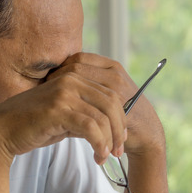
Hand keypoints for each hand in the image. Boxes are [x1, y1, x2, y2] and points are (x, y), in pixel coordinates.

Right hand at [0, 53, 162, 165]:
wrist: (1, 131)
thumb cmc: (31, 125)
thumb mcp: (63, 116)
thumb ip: (84, 115)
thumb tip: (109, 127)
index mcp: (73, 76)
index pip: (109, 94)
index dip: (121, 118)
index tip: (121, 139)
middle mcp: (70, 79)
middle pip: (112, 103)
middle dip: (119, 129)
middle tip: (119, 151)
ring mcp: (64, 92)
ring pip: (102, 116)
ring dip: (109, 140)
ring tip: (106, 157)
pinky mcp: (57, 109)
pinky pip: (90, 126)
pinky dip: (99, 143)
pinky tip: (98, 156)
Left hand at [47, 53, 165, 155]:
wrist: (146, 134)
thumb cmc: (123, 115)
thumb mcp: (108, 94)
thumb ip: (90, 86)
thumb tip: (56, 82)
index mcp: (111, 66)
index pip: (77, 59)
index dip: (60, 68)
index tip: (49, 81)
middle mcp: (114, 73)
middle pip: (75, 66)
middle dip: (57, 77)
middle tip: (45, 90)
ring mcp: (115, 87)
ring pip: (78, 80)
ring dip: (61, 88)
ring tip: (51, 99)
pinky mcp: (114, 104)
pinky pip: (85, 99)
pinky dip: (71, 103)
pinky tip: (63, 110)